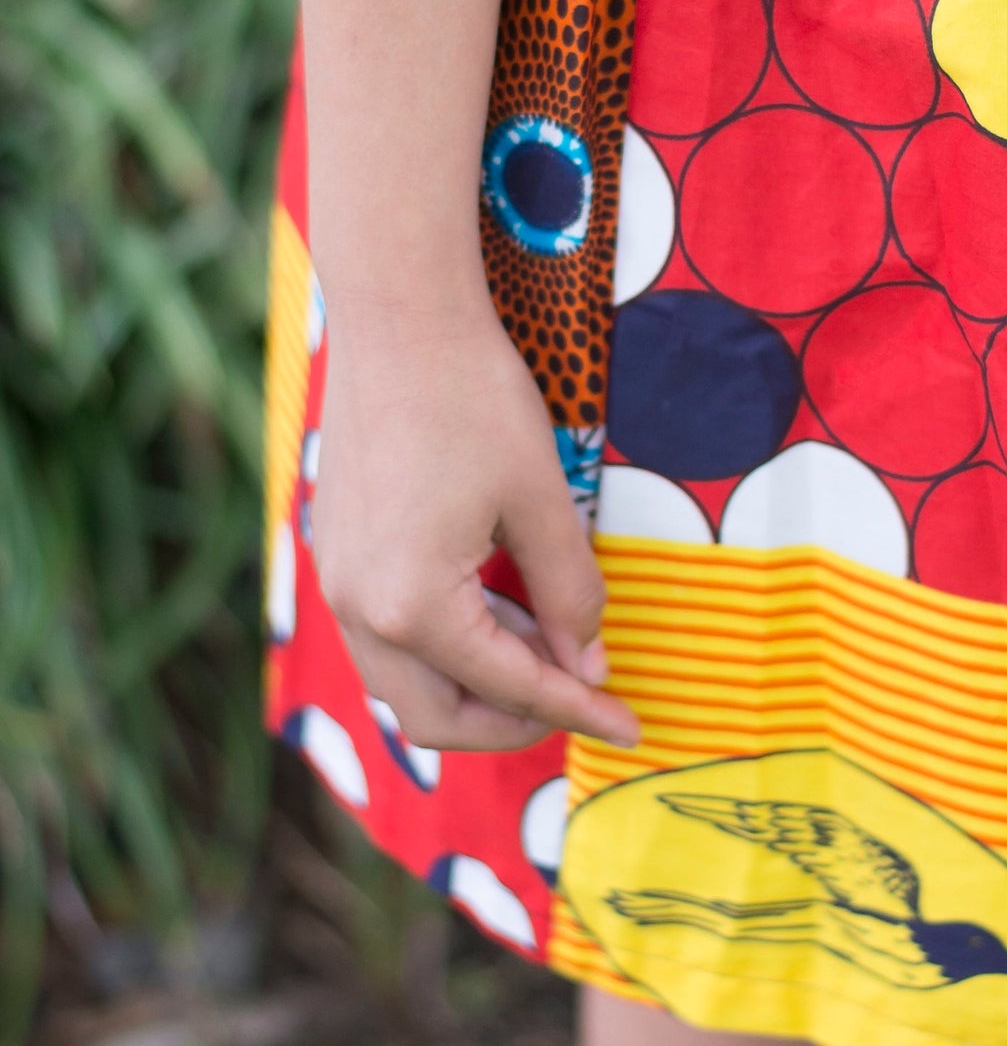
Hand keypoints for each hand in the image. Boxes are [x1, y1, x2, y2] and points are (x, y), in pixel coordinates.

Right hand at [310, 288, 639, 753]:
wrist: (399, 317)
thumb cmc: (475, 398)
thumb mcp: (542, 500)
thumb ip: (569, 594)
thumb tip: (588, 665)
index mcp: (413, 605)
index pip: (510, 687)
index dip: (578, 711)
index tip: (629, 728)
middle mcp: (359, 609)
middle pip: (438, 717)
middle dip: (516, 719)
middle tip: (583, 693)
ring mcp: (337, 583)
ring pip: (406, 681)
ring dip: (479, 680)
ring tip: (550, 637)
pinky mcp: (338, 553)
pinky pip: (387, 634)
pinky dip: (446, 642)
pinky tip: (500, 601)